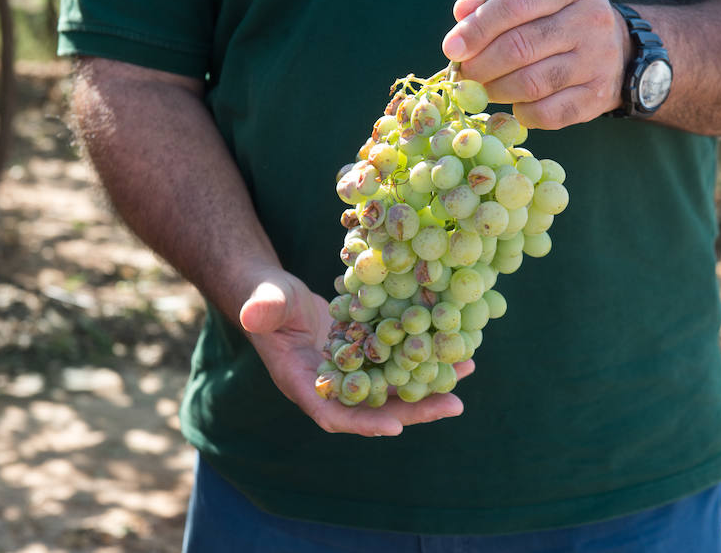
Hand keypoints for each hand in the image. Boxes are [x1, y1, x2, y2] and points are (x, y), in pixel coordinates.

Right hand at [239, 268, 474, 435]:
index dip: (362, 422)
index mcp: (303, 384)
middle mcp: (331, 386)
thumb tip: (254, 315)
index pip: (332, 413)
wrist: (274, 295)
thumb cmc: (264, 298)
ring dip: (428, 383)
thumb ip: (262, 310)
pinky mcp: (364, 354)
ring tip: (466, 371)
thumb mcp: (264, 302)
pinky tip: (454, 345)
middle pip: (374, 407)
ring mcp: (351, 372)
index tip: (394, 426)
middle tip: (454, 405)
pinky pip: (396, 361)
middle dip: (414, 409)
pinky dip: (422, 356)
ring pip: (392, 386)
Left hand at [442, 0, 630, 129]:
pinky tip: (513, 104)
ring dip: (495, 91)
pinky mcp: (597, 97)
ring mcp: (598, 60)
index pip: (516, 4)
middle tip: (464, 75)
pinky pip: (546, 114)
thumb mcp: (531, 0)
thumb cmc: (556, 21)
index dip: (478, 29)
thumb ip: (492, 6)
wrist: (615, 49)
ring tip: (482, 89)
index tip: (452, 48)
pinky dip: (520, 113)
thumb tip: (462, 14)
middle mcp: (590, 18)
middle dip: (481, 65)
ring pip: (530, 84)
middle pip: (520, 48)